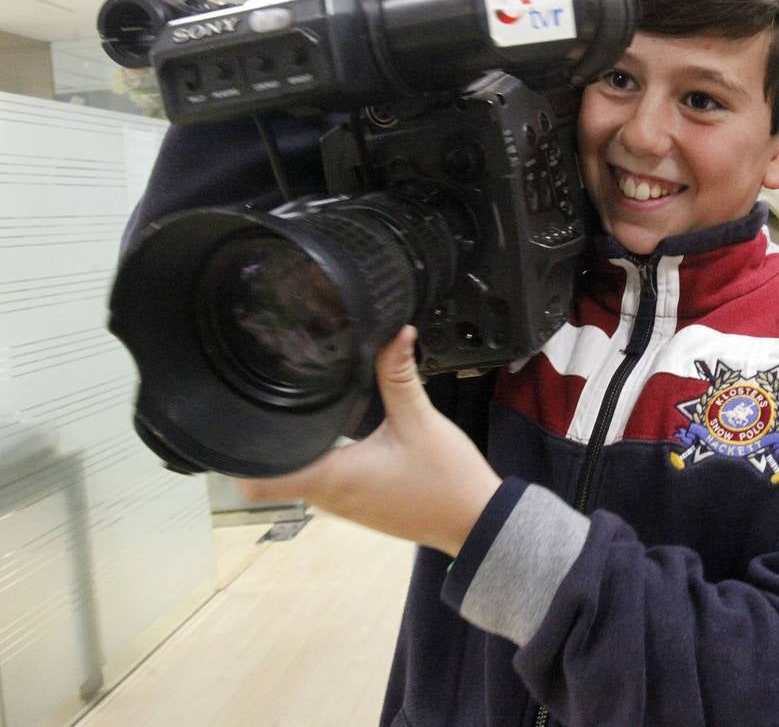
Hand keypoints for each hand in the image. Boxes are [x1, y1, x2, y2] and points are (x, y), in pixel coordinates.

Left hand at [238, 326, 501, 556]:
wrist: (476, 522)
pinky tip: (333, 426)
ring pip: (298, 474)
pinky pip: (323, 478)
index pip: (256, 483)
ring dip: (294, 447)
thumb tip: (395, 332)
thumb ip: (400, 376)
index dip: (233, 458)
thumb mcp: (421, 421)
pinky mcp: (359, 503)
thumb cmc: (447, 480)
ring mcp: (343, 504)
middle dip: (264, 439)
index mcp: (332, 478)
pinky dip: (318, 455)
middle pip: (273, 473)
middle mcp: (328, 497)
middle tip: (262, 393)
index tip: (227, 423)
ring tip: (295, 403)